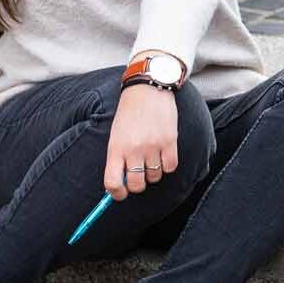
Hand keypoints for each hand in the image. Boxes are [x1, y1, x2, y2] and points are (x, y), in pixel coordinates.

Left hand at [104, 84, 178, 200]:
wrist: (148, 89)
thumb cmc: (129, 113)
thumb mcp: (116, 135)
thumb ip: (118, 158)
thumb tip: (121, 184)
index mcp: (116, 148)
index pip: (113, 182)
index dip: (116, 194)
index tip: (120, 193)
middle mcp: (133, 149)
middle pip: (136, 185)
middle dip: (137, 185)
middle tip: (138, 175)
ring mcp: (152, 145)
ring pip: (154, 177)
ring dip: (153, 172)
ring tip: (151, 157)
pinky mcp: (170, 140)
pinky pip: (170, 167)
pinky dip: (167, 165)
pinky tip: (164, 154)